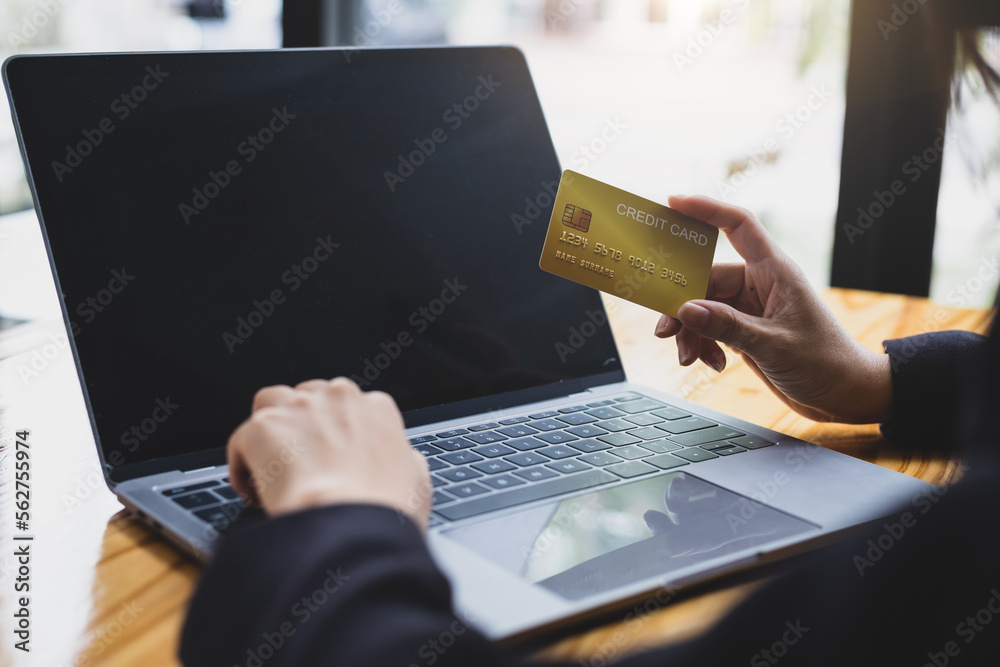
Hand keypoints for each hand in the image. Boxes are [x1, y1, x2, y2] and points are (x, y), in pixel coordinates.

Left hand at [227, 377, 431, 528]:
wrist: (349, 526)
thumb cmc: (385, 510)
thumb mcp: (417, 482)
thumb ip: (406, 462)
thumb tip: (403, 464)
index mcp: (377, 408)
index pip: (350, 406)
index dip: (338, 434)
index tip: (333, 459)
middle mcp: (337, 397)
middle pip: (309, 398)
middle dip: (303, 426)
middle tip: (303, 466)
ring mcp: (298, 408)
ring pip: (271, 402)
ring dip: (270, 429)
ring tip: (272, 465)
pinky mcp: (263, 427)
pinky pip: (240, 440)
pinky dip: (241, 464)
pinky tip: (252, 491)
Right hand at [654, 196, 891, 423]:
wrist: (845, 394)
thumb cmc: (826, 362)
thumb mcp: (774, 345)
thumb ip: (728, 326)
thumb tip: (686, 310)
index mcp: (775, 271)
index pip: (738, 226)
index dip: (706, 209)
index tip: (673, 202)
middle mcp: (760, 284)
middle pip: (705, 278)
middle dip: (682, 305)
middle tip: (664, 330)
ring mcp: (751, 307)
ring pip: (702, 307)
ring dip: (690, 332)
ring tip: (687, 357)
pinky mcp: (745, 330)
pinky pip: (710, 327)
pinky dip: (703, 345)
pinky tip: (712, 364)